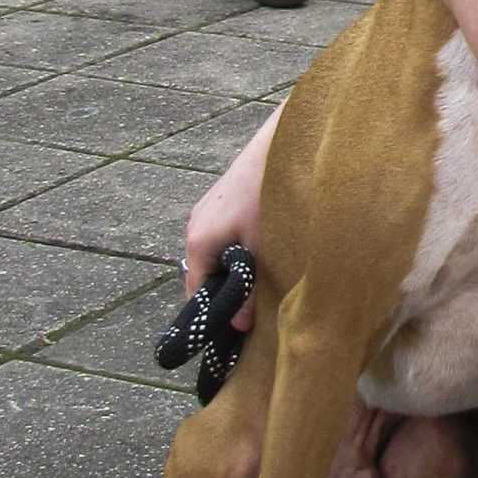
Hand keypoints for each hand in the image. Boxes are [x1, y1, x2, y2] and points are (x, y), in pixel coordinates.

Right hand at [185, 161, 263, 336]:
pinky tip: (265, 248)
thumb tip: (239, 325)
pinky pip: (225, 235)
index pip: (194, 293)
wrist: (283, 143)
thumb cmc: (269, 196)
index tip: (233, 334)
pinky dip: (239, 248)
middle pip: (205, 273)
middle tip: (254, 308)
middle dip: (225, 292)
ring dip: (235, 268)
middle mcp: (195, 225)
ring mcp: (208, 209)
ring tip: (263, 278)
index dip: (212, 316)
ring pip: (217, 253)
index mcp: (198, 241)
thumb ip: (248, 289)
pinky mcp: (224, 198)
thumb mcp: (261, 250)